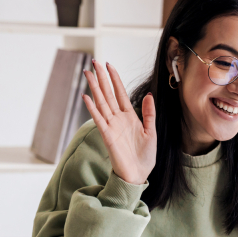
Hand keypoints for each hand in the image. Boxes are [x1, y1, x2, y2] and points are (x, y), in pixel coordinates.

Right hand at [81, 60, 156, 184]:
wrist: (138, 174)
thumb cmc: (144, 157)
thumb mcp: (151, 132)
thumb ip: (149, 114)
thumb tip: (149, 95)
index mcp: (129, 117)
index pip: (120, 93)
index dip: (115, 79)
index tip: (109, 65)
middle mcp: (118, 119)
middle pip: (108, 94)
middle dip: (101, 78)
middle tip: (94, 62)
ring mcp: (111, 126)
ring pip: (101, 103)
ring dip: (94, 88)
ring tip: (87, 73)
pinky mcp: (107, 136)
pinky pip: (99, 119)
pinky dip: (92, 108)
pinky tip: (86, 97)